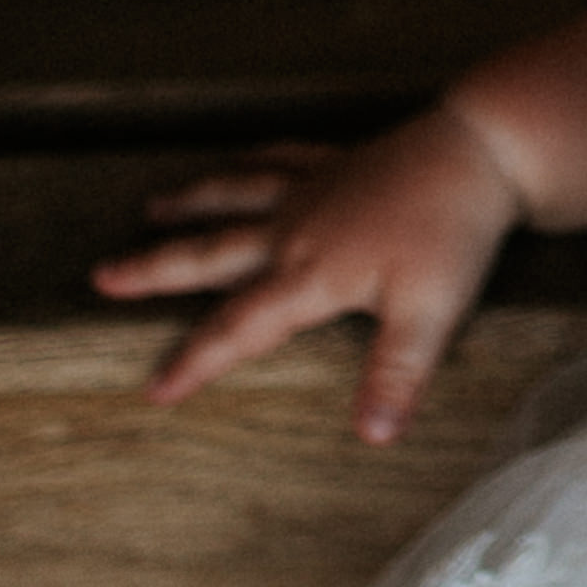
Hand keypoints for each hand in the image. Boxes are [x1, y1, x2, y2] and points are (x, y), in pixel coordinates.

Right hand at [95, 109, 525, 443]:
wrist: (484, 149)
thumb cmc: (456, 232)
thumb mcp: (431, 313)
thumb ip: (396, 375)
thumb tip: (374, 437)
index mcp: (310, 274)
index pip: (238, 328)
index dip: (195, 361)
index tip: (153, 390)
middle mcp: (296, 228)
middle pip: (211, 253)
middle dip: (156, 269)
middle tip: (102, 276)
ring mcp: (315, 188)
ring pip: (236, 196)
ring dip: (192, 203)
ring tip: (150, 208)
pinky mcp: (341, 161)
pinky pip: (281, 158)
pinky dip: (252, 161)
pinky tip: (239, 163)